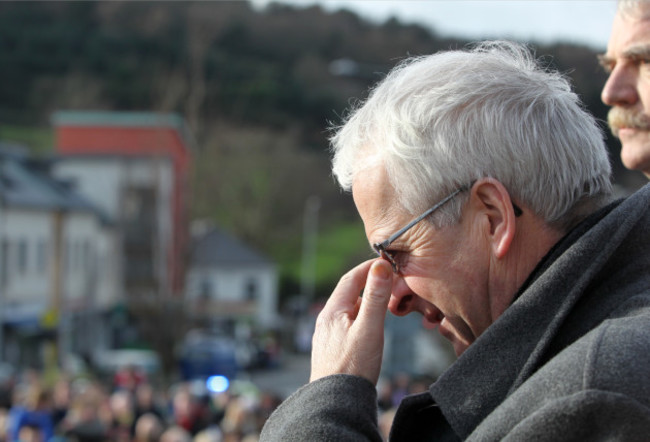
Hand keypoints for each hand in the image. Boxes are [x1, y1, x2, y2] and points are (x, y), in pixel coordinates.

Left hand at [309, 259, 392, 384]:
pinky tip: (371, 328)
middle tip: (390, 281)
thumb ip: (376, 297)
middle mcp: (326, 320)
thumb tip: (381, 266)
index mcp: (332, 311)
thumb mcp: (370, 328)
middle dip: (369, 284)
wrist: (336, 403)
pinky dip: (362, 318)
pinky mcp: (331, 350)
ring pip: (349, 310)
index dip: (369, 268)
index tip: (386, 263)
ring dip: (366, 303)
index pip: (351, 278)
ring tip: (385, 303)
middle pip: (349, 293)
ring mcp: (327, 336)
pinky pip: (347, 325)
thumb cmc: (353, 367)